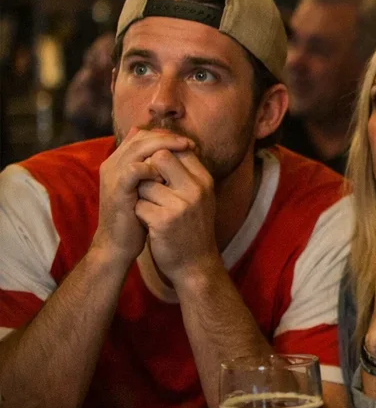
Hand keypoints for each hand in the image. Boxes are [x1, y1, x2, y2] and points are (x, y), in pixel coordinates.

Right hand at [93, 129, 192, 266]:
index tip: (187, 142)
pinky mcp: (117, 190)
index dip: (165, 135)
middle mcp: (113, 164)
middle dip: (168, 137)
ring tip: (184, 151)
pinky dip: (152, 168)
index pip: (142, 136)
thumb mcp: (146, 190)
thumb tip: (177, 157)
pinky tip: (167, 175)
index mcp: (119, 162)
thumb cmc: (136, 217)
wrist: (118, 244)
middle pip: (141, 137)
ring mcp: (114, 176)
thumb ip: (154, 172)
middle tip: (188, 143)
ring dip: (164, 147)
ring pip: (138, 148)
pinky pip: (134, 170)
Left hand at [134, 149, 220, 282]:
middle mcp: (196, 188)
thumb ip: (185, 171)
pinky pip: (139, 204)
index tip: (156, 170)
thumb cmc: (191, 227)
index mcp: (204, 179)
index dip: (161, 154)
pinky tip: (149, 224)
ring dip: (141, 195)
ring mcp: (181, 204)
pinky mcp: (164, 220)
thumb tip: (164, 143)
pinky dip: (139, 214)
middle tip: (150, 187)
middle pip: (160, 156)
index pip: (179, 148)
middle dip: (148, 169)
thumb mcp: (198, 196)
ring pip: (145, 182)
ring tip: (152, 209)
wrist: (195, 264)